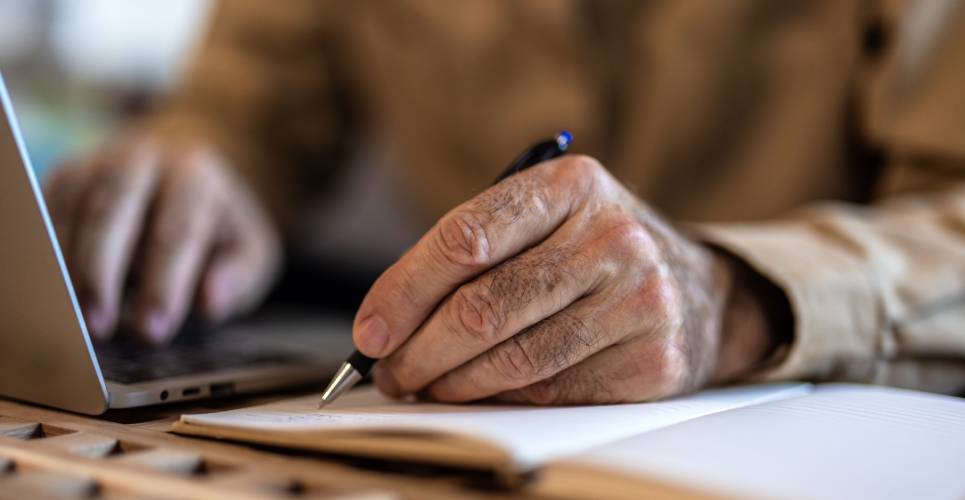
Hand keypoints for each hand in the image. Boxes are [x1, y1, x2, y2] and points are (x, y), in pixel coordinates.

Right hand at [44, 133, 280, 343]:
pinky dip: (49, 255)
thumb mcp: (250, 249)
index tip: (154, 331)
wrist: (191, 170)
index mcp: (195, 176)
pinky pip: (47, 214)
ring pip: (71, 211)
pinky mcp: (68, 178)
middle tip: (99, 327)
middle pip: (111, 212)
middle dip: (101, 272)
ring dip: (67, 268)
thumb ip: (238, 276)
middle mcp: (143, 161)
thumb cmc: (221, 224)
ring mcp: (99, 165)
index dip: (164, 284)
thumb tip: (210, 301)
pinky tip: (58, 295)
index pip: (177, 231)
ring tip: (75, 320)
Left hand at [354, 155, 779, 403]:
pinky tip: (482, 394)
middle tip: (390, 373)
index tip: (371, 331)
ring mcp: (640, 300)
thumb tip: (388, 322)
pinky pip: (550, 394)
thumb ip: (473, 253)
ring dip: (451, 385)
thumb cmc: (595, 253)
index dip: (403, 291)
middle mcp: (613, 236)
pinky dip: (501, 401)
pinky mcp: (652, 360)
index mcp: (573, 184)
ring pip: (512, 361)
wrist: (699, 293)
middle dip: (418, 352)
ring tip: (426, 386)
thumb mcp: (547, 220)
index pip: (465, 238)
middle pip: (482, 308)